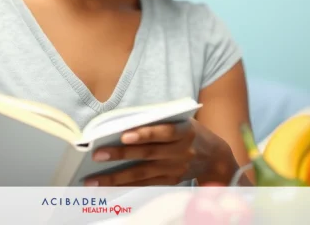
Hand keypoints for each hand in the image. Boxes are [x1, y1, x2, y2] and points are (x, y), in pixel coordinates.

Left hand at [84, 119, 234, 186]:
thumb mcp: (183, 121)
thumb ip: (160, 121)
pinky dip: (128, 187)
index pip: (163, 132)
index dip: (145, 133)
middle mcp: (180, 152)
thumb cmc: (191, 132)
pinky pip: (146, 185)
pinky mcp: (170, 181)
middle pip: (148, 154)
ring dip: (117, 178)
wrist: (215, 157)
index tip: (124, 134)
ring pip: (143, 174)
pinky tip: (110, 189)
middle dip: (121, 155)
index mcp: (184, 131)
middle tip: (97, 155)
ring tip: (94, 181)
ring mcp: (175, 169)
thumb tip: (125, 122)